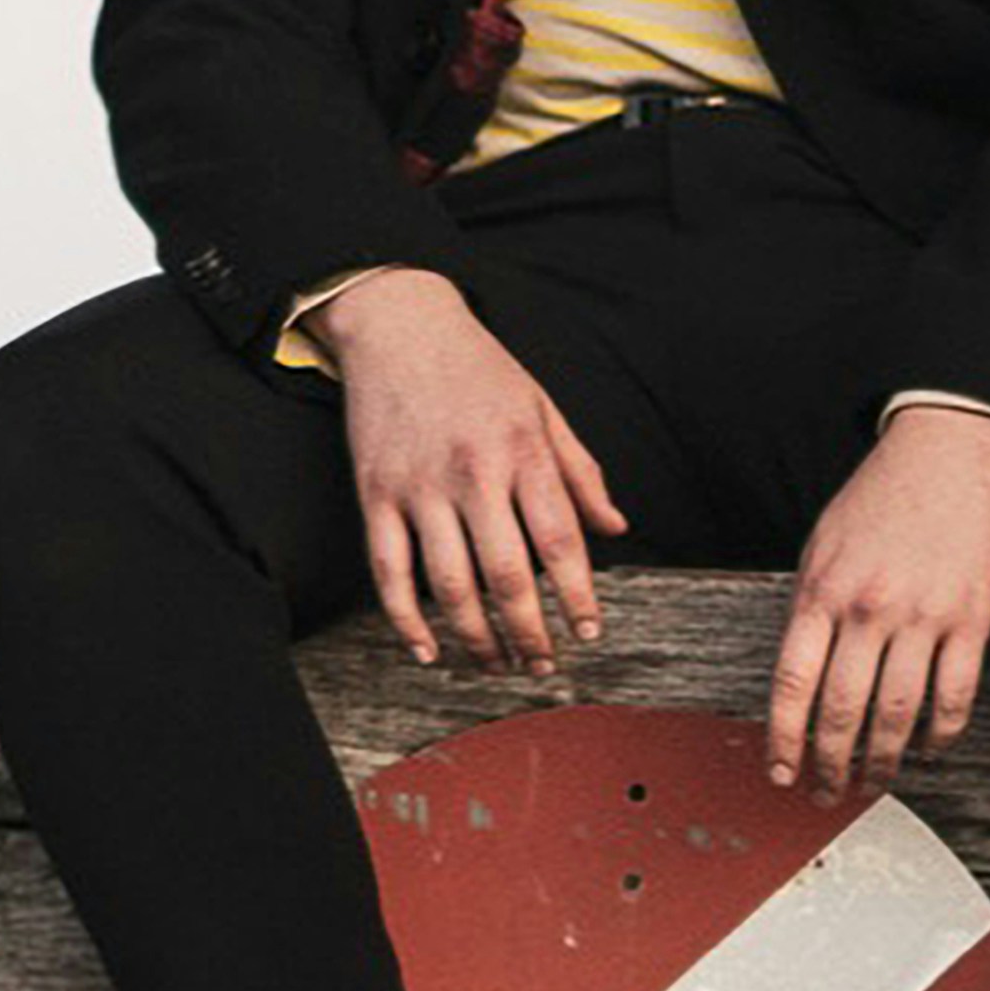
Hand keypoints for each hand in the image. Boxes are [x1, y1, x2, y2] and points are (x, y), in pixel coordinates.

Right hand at [324, 275, 626, 671]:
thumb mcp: (542, 407)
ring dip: (475, 638)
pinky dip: (406, 620)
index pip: (561, 542)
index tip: (587, 633)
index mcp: (522, 452)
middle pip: (508, 576)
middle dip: (529, 634)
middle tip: (542, 666)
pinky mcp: (375, 494)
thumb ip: (580, 472)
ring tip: (494, 665)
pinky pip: (389, 572)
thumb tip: (615, 529)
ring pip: (450, 585)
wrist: (398, 324)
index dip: (578, 597)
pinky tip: (427, 650)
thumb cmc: (477, 367)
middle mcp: (473, 473)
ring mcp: (420, 487)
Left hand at [766, 401, 989, 797]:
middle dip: (830, 763)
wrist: (947, 452)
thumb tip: (798, 680)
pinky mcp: (972, 619)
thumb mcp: (821, 546)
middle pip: (843, 710)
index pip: (793, 683)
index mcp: (823, 590)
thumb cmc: (880, 499)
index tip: (781, 772)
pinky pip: (955, 696)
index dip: (784, 738)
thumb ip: (809, 610)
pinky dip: (940, 734)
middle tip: (827, 791)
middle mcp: (870, 607)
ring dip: (883, 761)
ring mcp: (924, 616)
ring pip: (898, 714)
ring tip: (874, 782)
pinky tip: (928, 748)